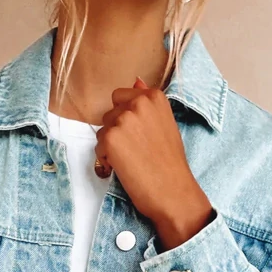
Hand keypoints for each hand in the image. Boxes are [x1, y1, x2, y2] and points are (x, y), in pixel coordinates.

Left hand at [94, 76, 215, 249]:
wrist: (173, 191)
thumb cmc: (170, 162)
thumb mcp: (164, 123)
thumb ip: (146, 102)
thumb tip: (135, 80)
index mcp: (153, 96)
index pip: (120, 96)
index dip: (126, 117)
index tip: (140, 134)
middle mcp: (137, 103)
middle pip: (109, 114)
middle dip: (117, 131)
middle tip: (137, 150)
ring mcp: (123, 119)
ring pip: (102, 130)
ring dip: (111, 146)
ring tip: (133, 159)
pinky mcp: (110, 138)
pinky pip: (98, 147)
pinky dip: (106, 159)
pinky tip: (125, 167)